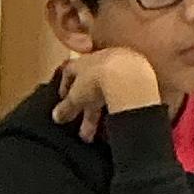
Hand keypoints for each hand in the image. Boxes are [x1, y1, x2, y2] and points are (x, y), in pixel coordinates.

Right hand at [51, 48, 166, 140]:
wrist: (126, 76)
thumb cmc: (98, 79)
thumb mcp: (75, 97)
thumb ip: (66, 107)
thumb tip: (57, 115)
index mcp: (84, 61)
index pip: (70, 71)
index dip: (65, 86)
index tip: (64, 99)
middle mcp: (101, 59)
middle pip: (90, 86)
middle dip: (85, 109)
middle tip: (83, 129)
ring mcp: (120, 65)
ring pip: (106, 92)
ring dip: (100, 113)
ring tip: (97, 134)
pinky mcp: (136, 75)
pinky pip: (122, 94)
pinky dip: (116, 108)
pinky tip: (115, 121)